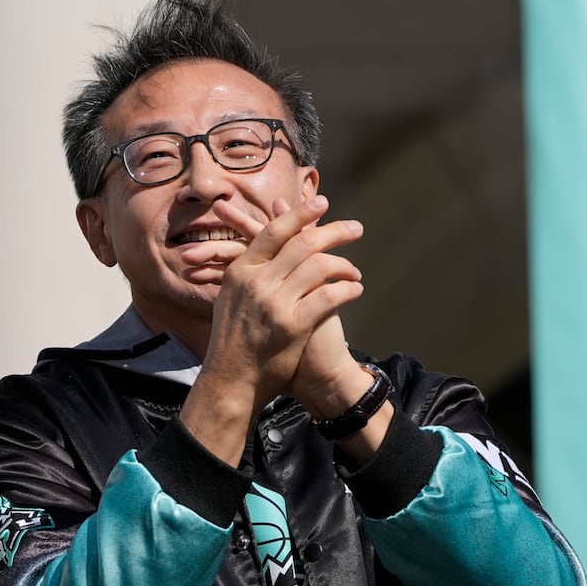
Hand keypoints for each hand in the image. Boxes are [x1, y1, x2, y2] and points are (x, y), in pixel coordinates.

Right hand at [202, 195, 364, 407]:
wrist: (230, 381)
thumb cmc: (233, 340)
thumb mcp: (231, 298)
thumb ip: (249, 269)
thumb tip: (260, 242)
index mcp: (240, 272)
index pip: (274, 231)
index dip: (300, 214)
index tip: (322, 204)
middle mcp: (256, 282)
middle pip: (303, 244)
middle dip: (335, 232)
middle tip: (355, 229)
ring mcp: (274, 303)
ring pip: (320, 266)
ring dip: (345, 266)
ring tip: (354, 272)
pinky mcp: (292, 325)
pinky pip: (330, 296)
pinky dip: (348, 290)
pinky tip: (355, 290)